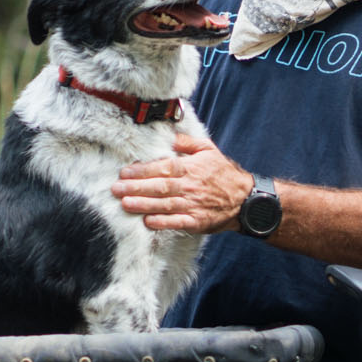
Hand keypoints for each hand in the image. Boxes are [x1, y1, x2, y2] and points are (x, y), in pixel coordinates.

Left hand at [113, 132, 251, 232]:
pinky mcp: (197, 221)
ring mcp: (194, 205)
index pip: (163, 168)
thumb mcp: (209, 150)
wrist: (245, 199)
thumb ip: (187, 143)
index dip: (142, 170)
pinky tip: (147, 221)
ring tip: (125, 203)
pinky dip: (162, 223)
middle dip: (136, 187)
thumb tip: (170, 138)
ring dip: (143, 204)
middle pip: (159, 187)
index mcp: (191, 168)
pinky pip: (177, 222)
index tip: (125, 172)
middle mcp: (190, 186)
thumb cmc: (225, 174)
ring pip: (164, 204)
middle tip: (116, 188)